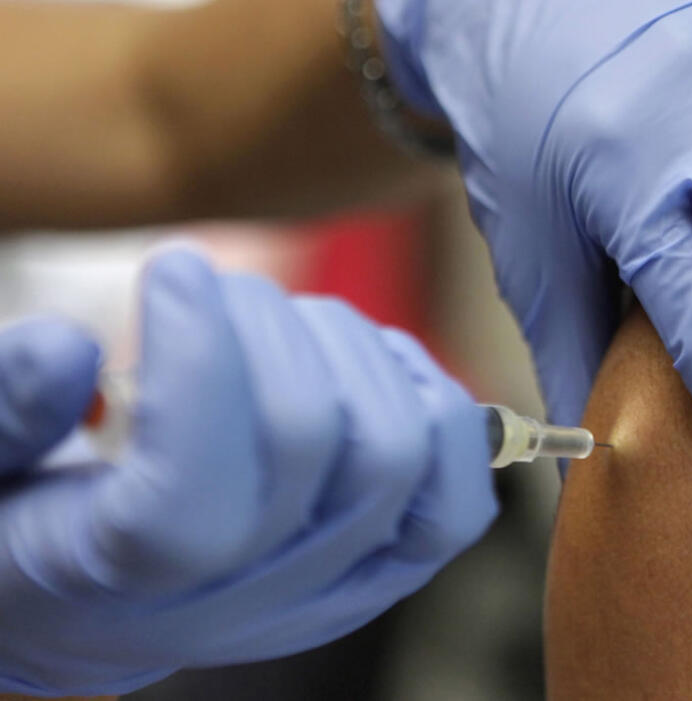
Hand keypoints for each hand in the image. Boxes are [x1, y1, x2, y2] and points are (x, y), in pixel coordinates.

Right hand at [0, 250, 495, 696]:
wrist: (83, 612)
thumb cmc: (21, 526)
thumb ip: (0, 412)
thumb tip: (66, 349)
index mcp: (121, 580)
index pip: (192, 490)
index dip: (197, 357)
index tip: (173, 268)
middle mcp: (243, 597)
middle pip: (312, 446)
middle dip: (269, 328)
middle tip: (217, 289)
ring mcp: (329, 588)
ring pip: (398, 453)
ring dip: (351, 350)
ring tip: (285, 325)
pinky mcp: (385, 571)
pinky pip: (457, 497)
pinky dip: (434, 407)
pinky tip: (370, 366)